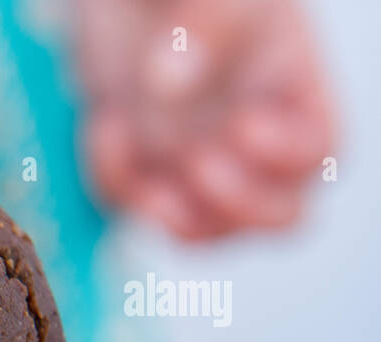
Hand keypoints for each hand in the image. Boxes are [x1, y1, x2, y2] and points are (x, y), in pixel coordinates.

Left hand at [76, 0, 333, 239]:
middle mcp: (252, 139)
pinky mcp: (144, 177)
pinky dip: (115, 182)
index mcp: (290, 87)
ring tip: (141, 145)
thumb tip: (168, 83)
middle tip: (197, 159)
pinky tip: (105, 124)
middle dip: (238, 205)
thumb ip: (202, 24)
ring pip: (208, 233)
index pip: (321, 152)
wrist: (121, 0)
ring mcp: (198, 165)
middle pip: (282, 217)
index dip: (288, 159)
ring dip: (171, 212)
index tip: (242, 122)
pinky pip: (133, 211)